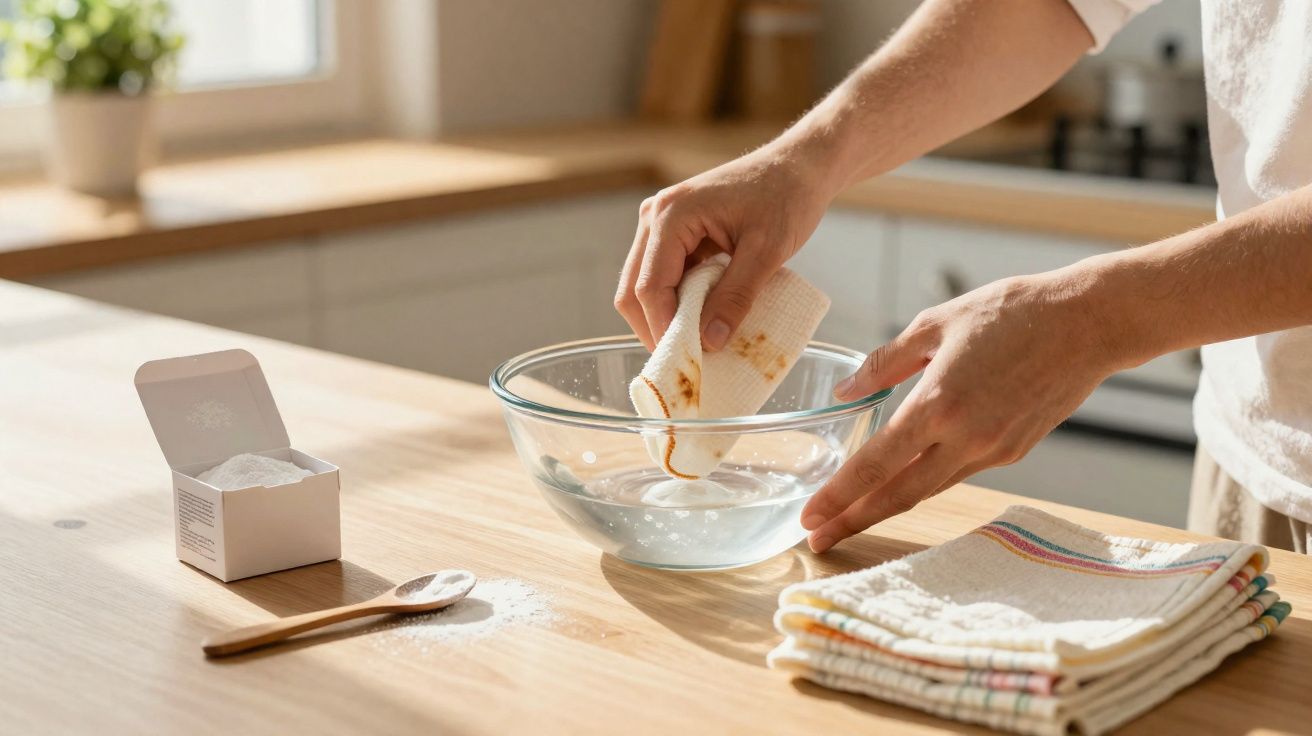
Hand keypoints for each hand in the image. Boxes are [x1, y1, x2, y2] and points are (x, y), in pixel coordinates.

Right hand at [614, 146, 830, 350]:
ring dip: (665, 318)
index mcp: (671, 215)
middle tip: (686, 364)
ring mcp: (660, 225)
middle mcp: (654, 217)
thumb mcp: (767, 251)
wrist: (798, 166)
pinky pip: (662, 278)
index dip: (664, 329)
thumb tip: (710, 343)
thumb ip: (736, 296)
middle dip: (655, 330)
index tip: (688, 362)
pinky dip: (676, 304)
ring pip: (643, 287)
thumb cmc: (786, 197)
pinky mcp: (674, 234)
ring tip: (695, 346)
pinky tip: (702, 321)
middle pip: (633, 290)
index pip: (649, 287)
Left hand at [801, 269, 1124, 552]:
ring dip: (885, 507)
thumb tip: (845, 391)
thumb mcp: (936, 323)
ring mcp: (993, 450)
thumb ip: (885, 362)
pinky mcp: (1014, 451)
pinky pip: (958, 472)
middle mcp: (966, 438)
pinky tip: (901, 482)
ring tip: (849, 519)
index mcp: (939, 403)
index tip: (809, 517)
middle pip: (898, 495)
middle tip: (815, 541)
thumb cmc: (1012, 312)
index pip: (876, 464)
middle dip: (852, 521)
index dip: (838, 496)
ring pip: (928, 489)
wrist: (1090, 322)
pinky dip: (925, 481)